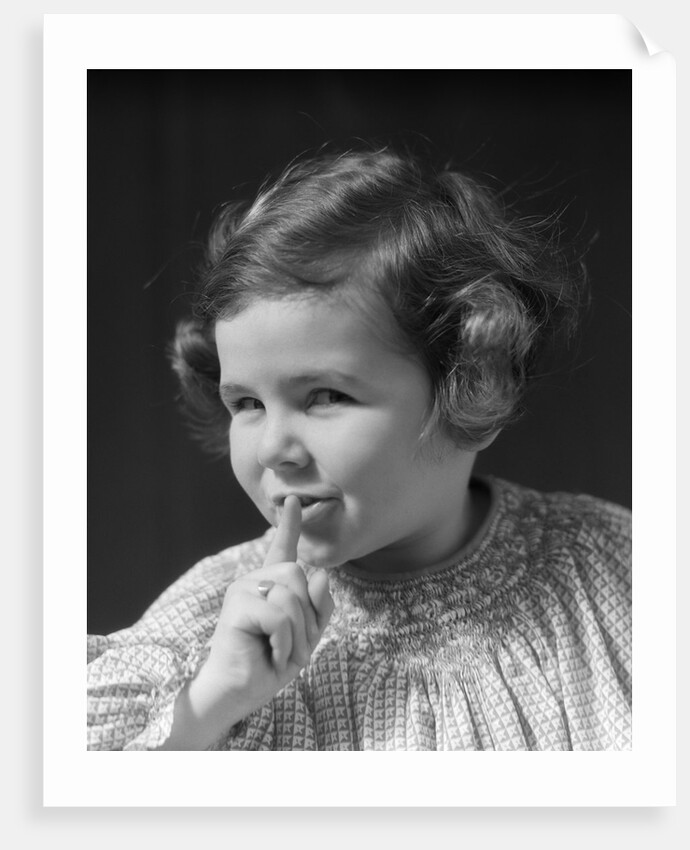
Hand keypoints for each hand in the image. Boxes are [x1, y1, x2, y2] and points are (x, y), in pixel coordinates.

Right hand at [167, 495, 333, 747]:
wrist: (236, 695)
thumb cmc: (268, 665)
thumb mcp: (305, 637)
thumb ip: (319, 608)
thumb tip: (321, 574)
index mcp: (270, 586)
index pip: (283, 550)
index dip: (290, 525)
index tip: (295, 500)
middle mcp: (254, 581)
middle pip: (300, 575)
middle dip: (308, 618)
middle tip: (294, 647)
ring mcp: (243, 590)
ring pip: (293, 596)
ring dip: (298, 636)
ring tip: (281, 654)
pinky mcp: (237, 606)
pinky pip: (281, 616)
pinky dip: (286, 643)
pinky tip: (271, 657)